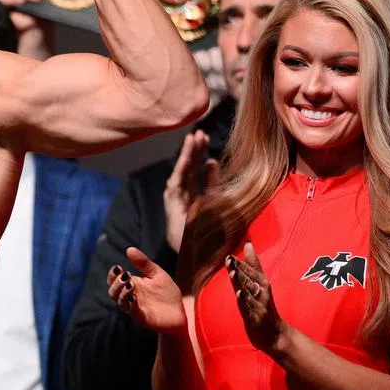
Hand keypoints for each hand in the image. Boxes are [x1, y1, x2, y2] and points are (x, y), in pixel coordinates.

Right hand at [108, 247, 187, 334]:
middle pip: (113, 291)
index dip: (112, 274)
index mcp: (131, 285)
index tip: (118, 267)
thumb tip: (129, 249)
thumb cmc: (167, 293)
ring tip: (130, 284)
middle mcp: (129, 297)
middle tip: (125, 275)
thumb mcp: (157, 274)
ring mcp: (134, 308)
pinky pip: (132, 312)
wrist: (180, 312)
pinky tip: (134, 298)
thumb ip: (143, 263)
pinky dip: (131, 304)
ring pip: (120, 302)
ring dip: (122, 293)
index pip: (114, 280)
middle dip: (116, 283)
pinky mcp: (142, 317)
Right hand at [163, 130, 219, 250]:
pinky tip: (186, 158)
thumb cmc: (209, 236)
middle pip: (190, 170)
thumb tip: (213, 162)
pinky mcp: (172, 206)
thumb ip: (214, 185)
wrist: (198, 257)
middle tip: (200, 133)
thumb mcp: (217, 205)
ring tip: (193, 138)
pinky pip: (177, 184)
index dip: (202, 156)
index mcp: (196, 199)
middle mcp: (185, 198)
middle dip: (194, 151)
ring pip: (182, 173)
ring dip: (187, 156)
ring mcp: (177, 201)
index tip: (207, 139)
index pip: (199, 173)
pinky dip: (181, 170)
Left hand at [228, 243, 286, 353]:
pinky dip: (244, 301)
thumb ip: (253, 265)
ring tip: (233, 272)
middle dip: (239, 269)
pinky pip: (249, 308)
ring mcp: (259, 306)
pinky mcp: (255, 318)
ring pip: (248, 293)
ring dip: (241, 282)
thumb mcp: (259, 284)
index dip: (241, 264)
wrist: (275, 335)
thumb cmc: (264, 306)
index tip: (231, 254)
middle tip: (229, 258)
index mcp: (262, 285)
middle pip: (249, 280)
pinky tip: (239, 294)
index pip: (251, 272)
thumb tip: (248, 243)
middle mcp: (262, 294)